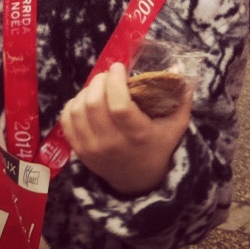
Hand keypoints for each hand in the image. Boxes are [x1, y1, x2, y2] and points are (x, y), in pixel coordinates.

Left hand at [60, 62, 193, 193]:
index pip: (119, 105)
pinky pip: (67, 121)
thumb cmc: (159, 146)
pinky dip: (73, 105)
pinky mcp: (80, 151)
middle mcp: (112, 143)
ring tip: (99, 86)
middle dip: (100, 81)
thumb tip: (178, 70)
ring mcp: (93, 149)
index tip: (119, 67)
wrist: (138, 180)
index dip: (115, 81)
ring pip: (78, 110)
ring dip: (86, 91)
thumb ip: (182, 98)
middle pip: (94, 104)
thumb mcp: (176, 125)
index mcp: (137, 135)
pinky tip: (86, 100)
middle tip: (109, 75)